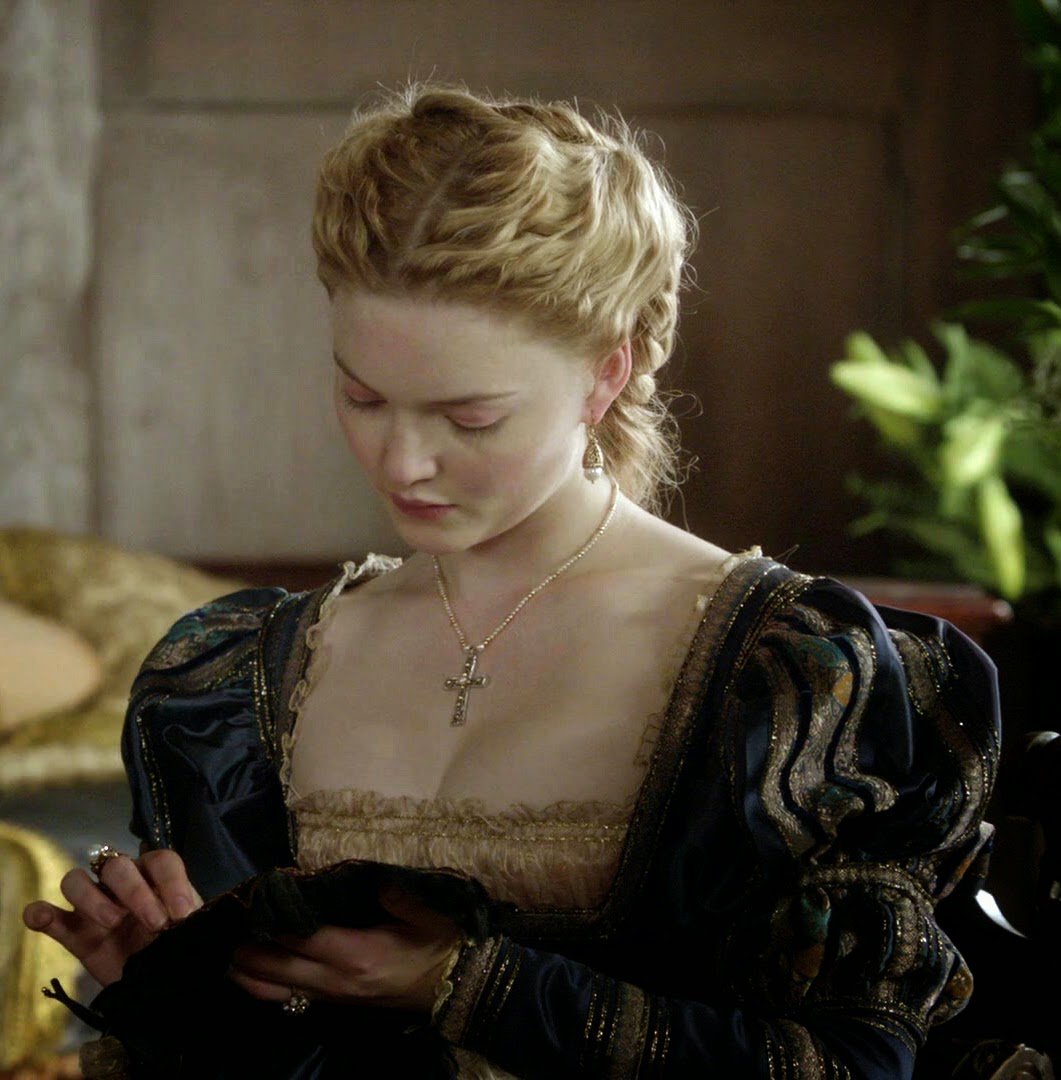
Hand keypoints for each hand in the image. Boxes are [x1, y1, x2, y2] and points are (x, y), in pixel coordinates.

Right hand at [22, 847, 202, 986]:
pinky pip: (48, 911)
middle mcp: (127, 885)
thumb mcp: (204, 942)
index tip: (181, 915)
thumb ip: (214, 932)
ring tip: (112, 924)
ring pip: (77, 878)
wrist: (163, 989)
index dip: (170, 883)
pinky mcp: (71, 931)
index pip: (161, 860)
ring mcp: (96, 906)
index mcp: (161, 880)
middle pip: (117, 864)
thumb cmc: (185, 953)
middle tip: (152, 925)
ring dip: (92, 898)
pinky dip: (41, 912)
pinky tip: (43, 919)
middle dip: (135, 891)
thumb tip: (243, 936)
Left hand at [229, 884, 461, 1013]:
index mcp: (358, 954)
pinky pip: (288, 998)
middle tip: (223, 924)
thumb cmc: (440, 945)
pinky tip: (248, 974)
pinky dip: (264, 987)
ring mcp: (333, 995)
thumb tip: (377, 879)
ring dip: (249, 972)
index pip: (304, 937)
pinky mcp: (334, 1001)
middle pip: (279, 966)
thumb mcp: (430, 915)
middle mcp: (337, 979)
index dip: (276, 919)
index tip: (255, 896)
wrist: (453, 986)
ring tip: (222, 952)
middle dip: (249, 948)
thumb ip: (402, 897)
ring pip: (278, 989)